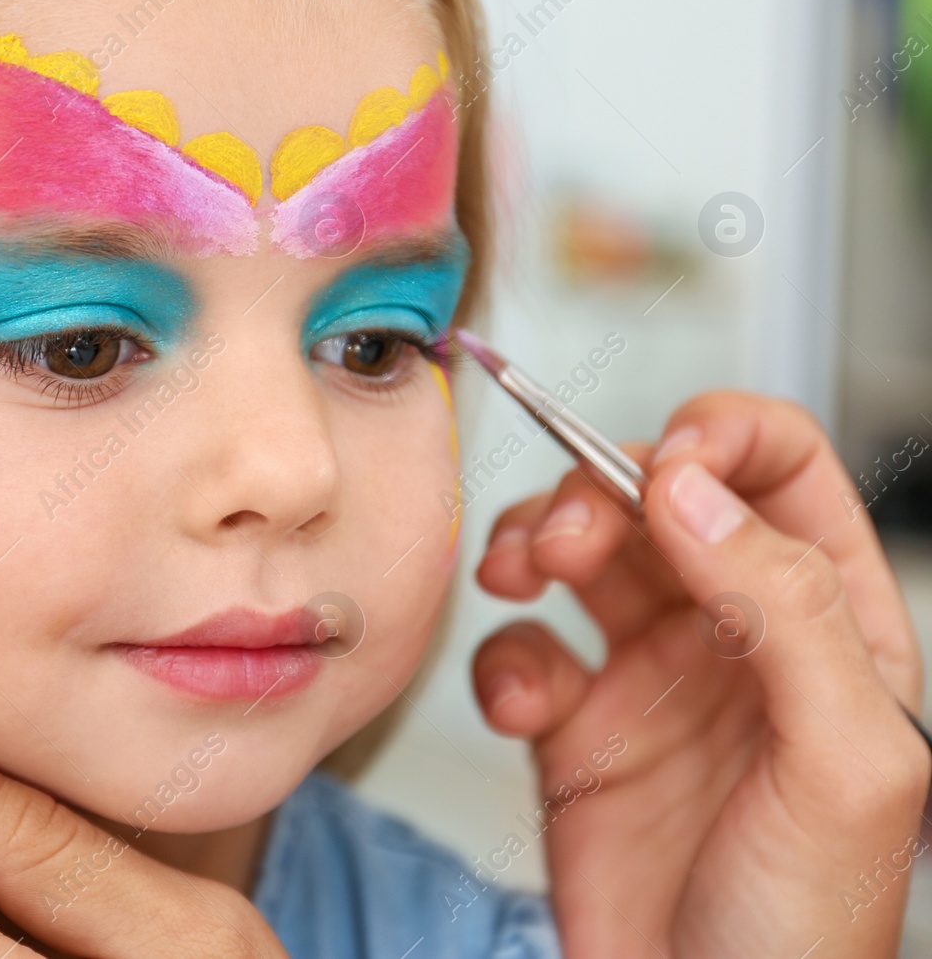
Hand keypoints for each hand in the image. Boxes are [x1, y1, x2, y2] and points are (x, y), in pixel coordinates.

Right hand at [472, 390, 930, 958]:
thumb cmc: (805, 931)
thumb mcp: (846, 766)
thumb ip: (785, 610)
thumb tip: (694, 493)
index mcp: (828, 625)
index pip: (780, 473)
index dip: (721, 437)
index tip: (664, 459)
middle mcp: (733, 634)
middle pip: (657, 497)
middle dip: (599, 492)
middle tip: (569, 539)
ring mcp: (648, 676)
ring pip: (580, 554)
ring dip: (537, 544)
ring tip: (520, 575)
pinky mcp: (572, 726)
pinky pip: (520, 649)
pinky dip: (501, 661)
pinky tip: (520, 706)